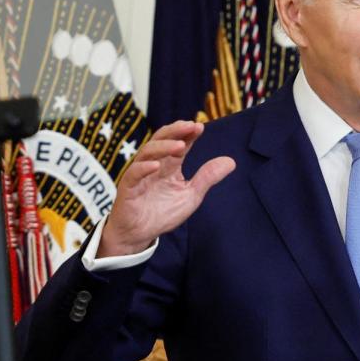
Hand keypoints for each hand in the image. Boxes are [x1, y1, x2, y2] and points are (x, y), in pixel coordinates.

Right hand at [97, 120, 235, 257]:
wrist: (140, 234)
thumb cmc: (163, 213)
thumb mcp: (191, 195)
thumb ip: (207, 177)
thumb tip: (231, 161)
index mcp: (169, 166)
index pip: (180, 144)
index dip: (189, 134)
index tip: (200, 127)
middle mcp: (154, 165)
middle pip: (161, 140)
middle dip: (175, 131)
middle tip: (190, 125)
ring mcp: (140, 174)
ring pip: (147, 152)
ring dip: (163, 146)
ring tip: (180, 145)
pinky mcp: (128, 188)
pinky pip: (133, 173)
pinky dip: (143, 168)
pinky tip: (155, 165)